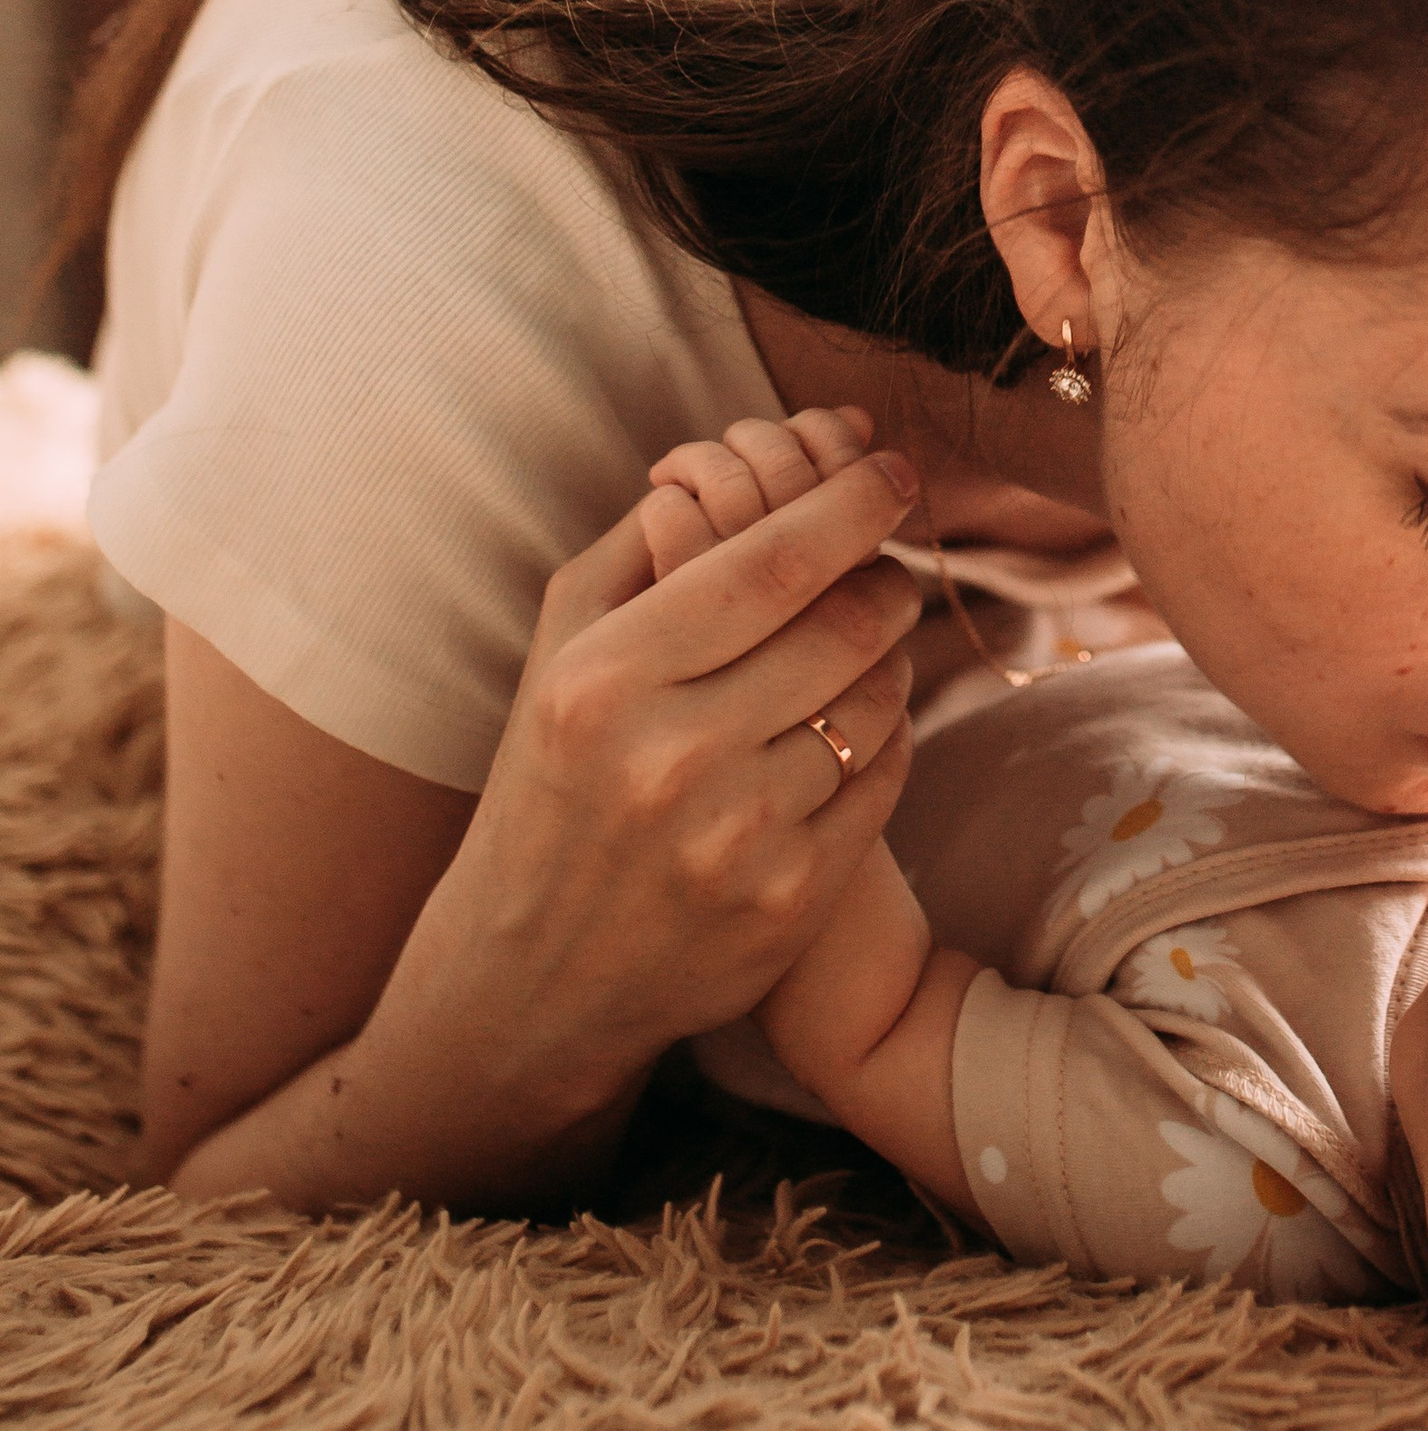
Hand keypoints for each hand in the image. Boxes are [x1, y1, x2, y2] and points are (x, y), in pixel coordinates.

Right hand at [381, 413, 924, 1129]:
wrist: (531, 976)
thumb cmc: (552, 781)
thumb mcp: (559, 654)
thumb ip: (639, 546)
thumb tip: (738, 454)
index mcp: (607, 678)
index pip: (773, 560)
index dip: (853, 502)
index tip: (894, 468)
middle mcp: (672, 757)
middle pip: (847, 623)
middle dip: (886, 576)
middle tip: (884, 565)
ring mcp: (740, 838)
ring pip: (881, 698)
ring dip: (891, 656)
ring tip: (860, 649)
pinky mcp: (793, 901)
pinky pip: (887, 776)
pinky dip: (886, 734)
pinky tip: (849, 725)